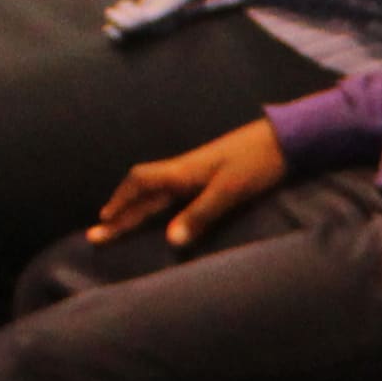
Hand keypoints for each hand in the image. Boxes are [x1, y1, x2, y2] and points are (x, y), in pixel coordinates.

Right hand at [90, 118, 289, 248]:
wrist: (283, 140)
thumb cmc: (256, 163)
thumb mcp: (229, 190)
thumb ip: (200, 215)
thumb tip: (170, 241)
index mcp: (182, 172)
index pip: (140, 183)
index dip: (120, 202)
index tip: (104, 220)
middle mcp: (183, 171)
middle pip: (142, 191)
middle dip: (119, 212)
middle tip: (98, 232)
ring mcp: (195, 173)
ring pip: (155, 192)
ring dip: (135, 208)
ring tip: (119, 223)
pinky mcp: (209, 175)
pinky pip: (171, 192)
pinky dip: (156, 204)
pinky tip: (158, 212)